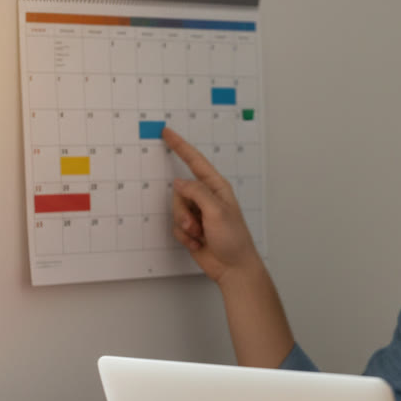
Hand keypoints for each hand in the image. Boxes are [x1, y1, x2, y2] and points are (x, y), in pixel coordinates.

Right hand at [164, 127, 260, 282]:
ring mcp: (198, 214)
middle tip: (197, 225)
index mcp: (217, 188)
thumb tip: (179, 183)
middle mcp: (206, 198)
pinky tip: (199, 243)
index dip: (181, 147)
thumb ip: (196, 192)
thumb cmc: (233, 240)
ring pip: (175, 210)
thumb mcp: (217, 211)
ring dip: (185, 226)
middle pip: (179, 191)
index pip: (195, 162)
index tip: (168, 133)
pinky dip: (185, 237)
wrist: (233, 267)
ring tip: (200, 235)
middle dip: (183, 210)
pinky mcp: (191, 229)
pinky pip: (176, 227)